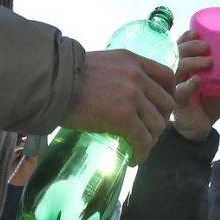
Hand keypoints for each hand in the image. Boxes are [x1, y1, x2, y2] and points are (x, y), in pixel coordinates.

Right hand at [62, 49, 176, 163]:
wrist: (51, 83)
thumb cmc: (65, 76)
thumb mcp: (100, 64)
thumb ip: (117, 73)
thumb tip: (117, 92)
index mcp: (133, 61)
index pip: (166, 76)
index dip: (168, 94)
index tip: (160, 107)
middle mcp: (138, 76)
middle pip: (166, 103)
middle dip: (160, 120)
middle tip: (149, 132)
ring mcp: (133, 96)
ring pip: (157, 124)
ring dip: (151, 139)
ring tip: (140, 147)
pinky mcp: (124, 117)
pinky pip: (142, 139)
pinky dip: (141, 152)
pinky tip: (135, 159)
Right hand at [171, 30, 219, 141]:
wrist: (203, 127)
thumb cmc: (211, 103)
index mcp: (186, 67)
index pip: (180, 48)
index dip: (185, 38)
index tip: (195, 32)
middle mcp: (177, 75)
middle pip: (176, 55)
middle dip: (190, 47)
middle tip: (206, 46)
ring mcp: (175, 87)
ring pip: (176, 70)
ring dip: (192, 62)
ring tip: (208, 61)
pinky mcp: (177, 102)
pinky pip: (179, 92)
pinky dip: (188, 85)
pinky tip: (196, 80)